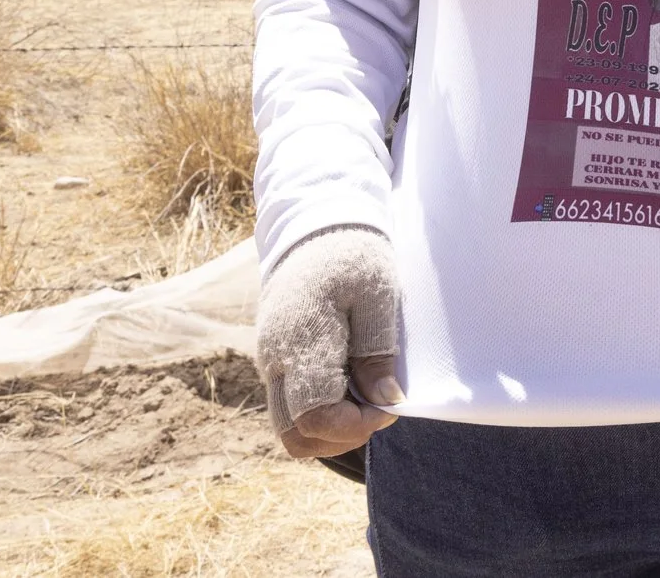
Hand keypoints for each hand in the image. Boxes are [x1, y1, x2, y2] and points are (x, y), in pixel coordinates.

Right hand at [255, 225, 403, 459]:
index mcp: (302, 343)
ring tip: (365, 391)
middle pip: (294, 436)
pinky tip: (350, 378)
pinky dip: (319, 408)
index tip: (389, 404)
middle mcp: (276, 360)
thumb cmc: (353, 254)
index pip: (316, 419)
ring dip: (329, 426)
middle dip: (341, 436)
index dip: (356, 426)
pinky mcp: (274, 359)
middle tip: (377, 404)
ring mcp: (270, 362)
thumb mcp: (378, 295)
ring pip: (288, 426)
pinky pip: (289, 404)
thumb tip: (387, 401)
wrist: (315, 223)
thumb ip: (378, 351)